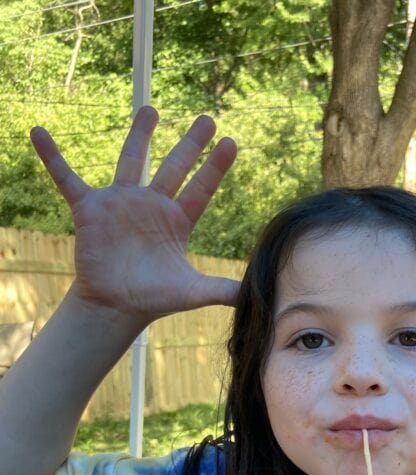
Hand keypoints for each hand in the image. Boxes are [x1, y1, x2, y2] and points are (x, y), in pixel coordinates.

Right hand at [30, 106, 238, 326]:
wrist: (116, 305)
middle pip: (175, 166)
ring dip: (139, 136)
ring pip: (131, 161)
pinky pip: (68, 178)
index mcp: (177, 221)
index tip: (232, 142)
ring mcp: (122, 203)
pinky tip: (39, 134)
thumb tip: (257, 295)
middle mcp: (152, 205)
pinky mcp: (91, 209)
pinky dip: (53, 158)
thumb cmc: (154, 297)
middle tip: (207, 118)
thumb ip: (223, 288)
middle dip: (191, 143)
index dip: (215, 166)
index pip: (201, 188)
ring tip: (150, 109)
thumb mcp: (192, 292)